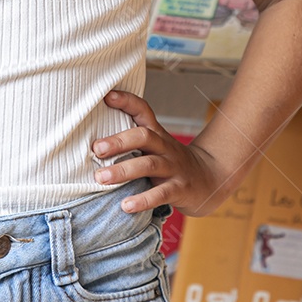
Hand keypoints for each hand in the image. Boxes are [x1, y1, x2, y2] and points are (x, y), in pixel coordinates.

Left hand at [92, 90, 232, 217]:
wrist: (210, 180)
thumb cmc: (170, 162)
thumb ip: (131, 139)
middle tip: (96, 149)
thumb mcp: (155, 145)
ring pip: (148, 164)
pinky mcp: (179, 189)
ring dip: (123, 170)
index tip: (106, 96)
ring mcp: (173, 167)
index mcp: (156, 133)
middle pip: (143, 136)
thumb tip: (91, 140)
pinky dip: (142, 199)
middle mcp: (165, 146)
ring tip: (101, 178)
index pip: (143, 110)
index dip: (126, 101)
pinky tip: (125, 205)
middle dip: (118, 141)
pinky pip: (160, 194)